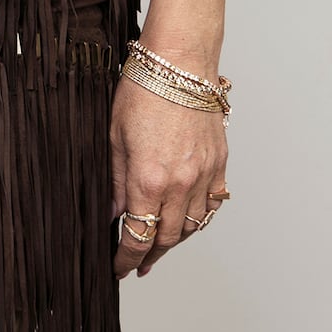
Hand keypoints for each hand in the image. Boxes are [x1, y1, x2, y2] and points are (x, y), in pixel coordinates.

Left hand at [109, 76, 227, 278]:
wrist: (180, 62)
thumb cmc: (142, 89)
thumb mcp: (113, 135)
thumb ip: (114, 180)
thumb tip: (112, 213)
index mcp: (148, 179)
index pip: (138, 235)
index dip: (126, 258)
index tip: (118, 269)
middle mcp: (181, 183)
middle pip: (168, 238)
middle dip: (150, 256)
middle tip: (137, 265)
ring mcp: (204, 175)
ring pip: (193, 225)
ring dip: (175, 241)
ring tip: (159, 248)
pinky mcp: (219, 163)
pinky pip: (212, 204)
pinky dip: (199, 218)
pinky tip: (188, 220)